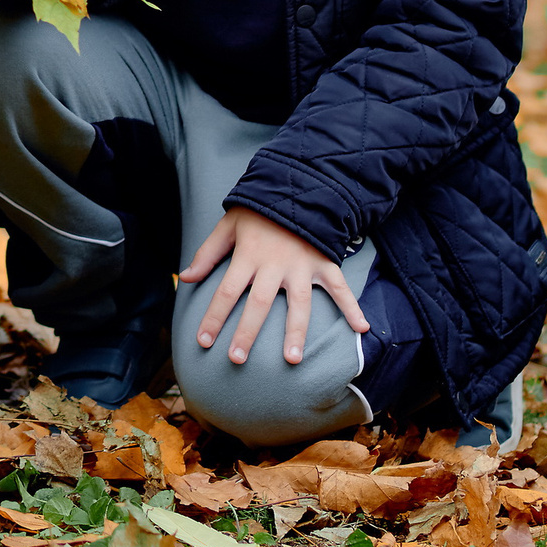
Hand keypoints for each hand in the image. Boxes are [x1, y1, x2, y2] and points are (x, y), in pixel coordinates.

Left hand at [179, 206, 368, 366]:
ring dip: (295, 332)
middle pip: (259, 303)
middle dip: (247, 332)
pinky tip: (361, 328)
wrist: (295, 186)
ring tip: (291, 360)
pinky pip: (339, 288)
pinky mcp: (323, 263)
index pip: (226, 291)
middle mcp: (275, 264)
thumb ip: (207, 253)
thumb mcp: (227, 225)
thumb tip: (185, 277)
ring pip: (299, 304)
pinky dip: (352, 307)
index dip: (213, 317)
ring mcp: (302, 266)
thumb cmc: (257, 210)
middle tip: (237, 359)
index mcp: (248, 255)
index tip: (203, 341)